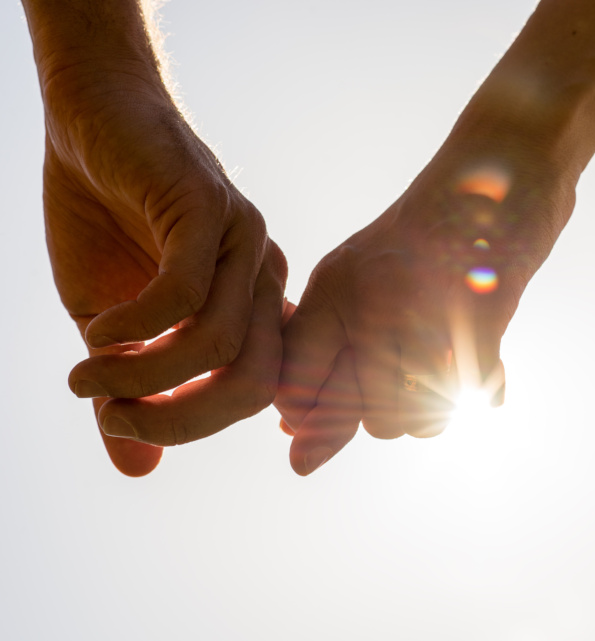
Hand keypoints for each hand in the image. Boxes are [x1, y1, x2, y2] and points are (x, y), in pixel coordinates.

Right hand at [43, 67, 286, 474]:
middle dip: (182, 420)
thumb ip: (131, 393)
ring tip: (87, 377)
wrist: (91, 118)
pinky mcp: (209, 206)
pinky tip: (100, 330)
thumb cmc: (105, 218)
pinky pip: (186, 292)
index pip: (255, 392)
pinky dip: (137, 328)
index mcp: (253, 305)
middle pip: (254, 384)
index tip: (124, 423)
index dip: (194, 424)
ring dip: (145, 378)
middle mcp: (263, 276)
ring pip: (220, 345)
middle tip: (113, 416)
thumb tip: (138, 469)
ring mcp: (244, 240)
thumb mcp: (112, 323)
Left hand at [276, 141, 575, 474]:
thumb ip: (331, 363)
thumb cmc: (430, 238)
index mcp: (333, 291)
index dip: (318, 419)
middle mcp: (369, 301)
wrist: (500, 167)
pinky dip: (483, 387)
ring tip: (450, 367)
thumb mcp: (366, 285)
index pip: (296, 388)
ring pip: (414, 415)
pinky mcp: (480, 310)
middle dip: (391, 414)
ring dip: (437, 408)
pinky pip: (470, 392)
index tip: (341, 412)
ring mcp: (424, 306)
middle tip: (417, 374)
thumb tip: (296, 456)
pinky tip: (486, 369)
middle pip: (367, 415)